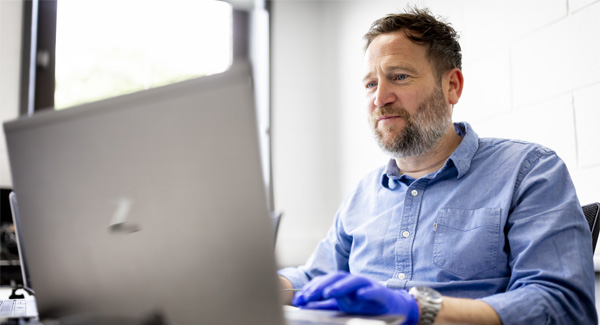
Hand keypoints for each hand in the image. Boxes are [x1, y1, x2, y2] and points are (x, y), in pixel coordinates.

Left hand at [292, 271, 418, 321]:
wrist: (393, 307)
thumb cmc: (366, 305)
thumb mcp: (342, 305)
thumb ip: (324, 305)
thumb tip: (305, 305)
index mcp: (343, 284)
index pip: (324, 281)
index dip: (311, 288)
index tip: (299, 299)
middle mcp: (354, 282)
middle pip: (336, 277)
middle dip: (321, 286)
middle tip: (309, 296)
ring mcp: (368, 286)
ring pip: (353, 281)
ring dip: (340, 286)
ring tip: (329, 293)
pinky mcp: (382, 293)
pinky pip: (374, 291)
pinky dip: (367, 292)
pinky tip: (360, 295)